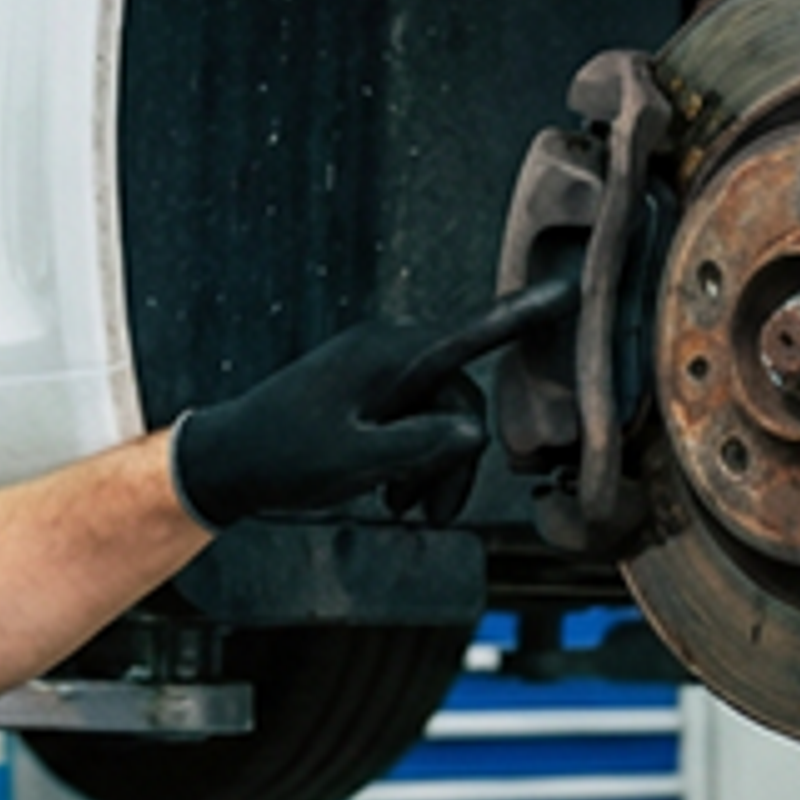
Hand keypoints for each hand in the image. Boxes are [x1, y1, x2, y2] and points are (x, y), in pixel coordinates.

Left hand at [168, 280, 571, 527]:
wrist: (228, 459)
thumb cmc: (282, 456)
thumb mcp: (358, 461)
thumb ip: (422, 446)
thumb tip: (472, 432)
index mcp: (388, 357)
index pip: (473, 331)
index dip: (527, 313)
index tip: (570, 287)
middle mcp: (388, 352)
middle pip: (458, 399)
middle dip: (451, 459)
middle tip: (426, 511)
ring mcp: (376, 368)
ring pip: (438, 416)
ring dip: (430, 467)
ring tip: (399, 505)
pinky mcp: (367, 388)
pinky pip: (412, 417)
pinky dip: (411, 458)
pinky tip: (389, 491)